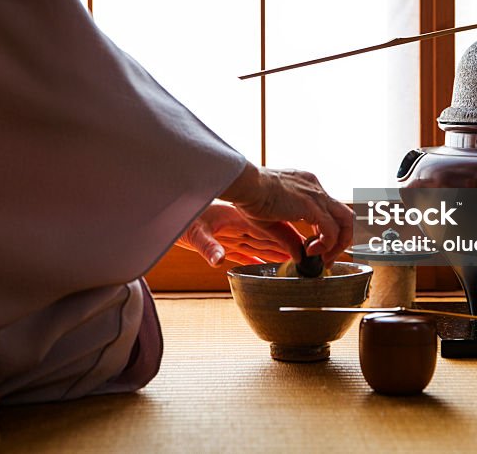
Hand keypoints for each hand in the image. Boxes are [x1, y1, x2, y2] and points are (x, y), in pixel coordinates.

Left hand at [177, 203, 304, 266]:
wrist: (164, 211)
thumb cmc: (180, 219)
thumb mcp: (194, 233)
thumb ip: (207, 246)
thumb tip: (218, 260)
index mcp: (237, 221)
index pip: (271, 233)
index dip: (289, 242)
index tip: (305, 252)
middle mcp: (238, 226)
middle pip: (271, 238)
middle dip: (292, 246)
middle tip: (312, 255)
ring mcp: (231, 235)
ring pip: (262, 244)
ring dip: (279, 252)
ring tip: (298, 260)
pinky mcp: (222, 243)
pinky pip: (246, 253)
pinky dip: (258, 258)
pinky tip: (267, 264)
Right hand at [219, 162, 355, 266]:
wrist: (246, 185)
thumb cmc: (249, 198)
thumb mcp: (271, 221)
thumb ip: (288, 238)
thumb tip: (298, 256)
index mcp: (306, 186)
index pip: (330, 209)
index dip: (328, 231)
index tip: (318, 247)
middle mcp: (315, 188)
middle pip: (345, 215)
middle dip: (341, 239)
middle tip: (328, 257)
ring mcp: (316, 195)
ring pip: (346, 221)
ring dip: (338, 244)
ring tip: (324, 258)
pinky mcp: (313, 206)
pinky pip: (331, 230)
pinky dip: (326, 245)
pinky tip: (311, 252)